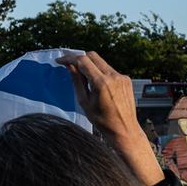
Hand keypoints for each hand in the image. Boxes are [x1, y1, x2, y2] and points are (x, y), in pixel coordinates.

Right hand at [57, 51, 163, 185]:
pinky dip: (100, 72)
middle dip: (79, 58)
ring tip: (83, 77)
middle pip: (92, 56)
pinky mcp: (126, 79)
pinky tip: (96, 84)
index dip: (69, 58)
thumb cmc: (102, 120)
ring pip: (101, 62)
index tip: (60, 61)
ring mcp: (121, 77)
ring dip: (90, 65)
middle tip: (69, 64)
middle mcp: (113, 76)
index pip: (83, 60)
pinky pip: (109, 70)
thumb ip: (77, 81)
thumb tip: (70, 66)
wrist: (124, 129)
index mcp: (101, 83)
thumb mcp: (84, 101)